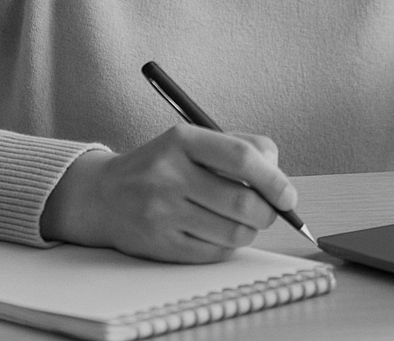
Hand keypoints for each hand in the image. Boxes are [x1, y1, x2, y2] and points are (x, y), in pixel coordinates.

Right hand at [41, 124, 297, 262]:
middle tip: (271, 210)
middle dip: (268, 211)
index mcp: (182, 140)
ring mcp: (163, 213)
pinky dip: (228, 245)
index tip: (288, 194)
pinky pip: (215, 253)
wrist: (105, 194)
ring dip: (250, 229)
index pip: (241, 158)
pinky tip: (218, 230)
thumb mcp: (193, 140)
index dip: (274, 178)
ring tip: (243, 218)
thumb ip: (240, 146)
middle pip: (242, 201)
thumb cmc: (164, 163)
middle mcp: (170, 175)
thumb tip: (279, 174)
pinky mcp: (161, 245)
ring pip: (233, 232)